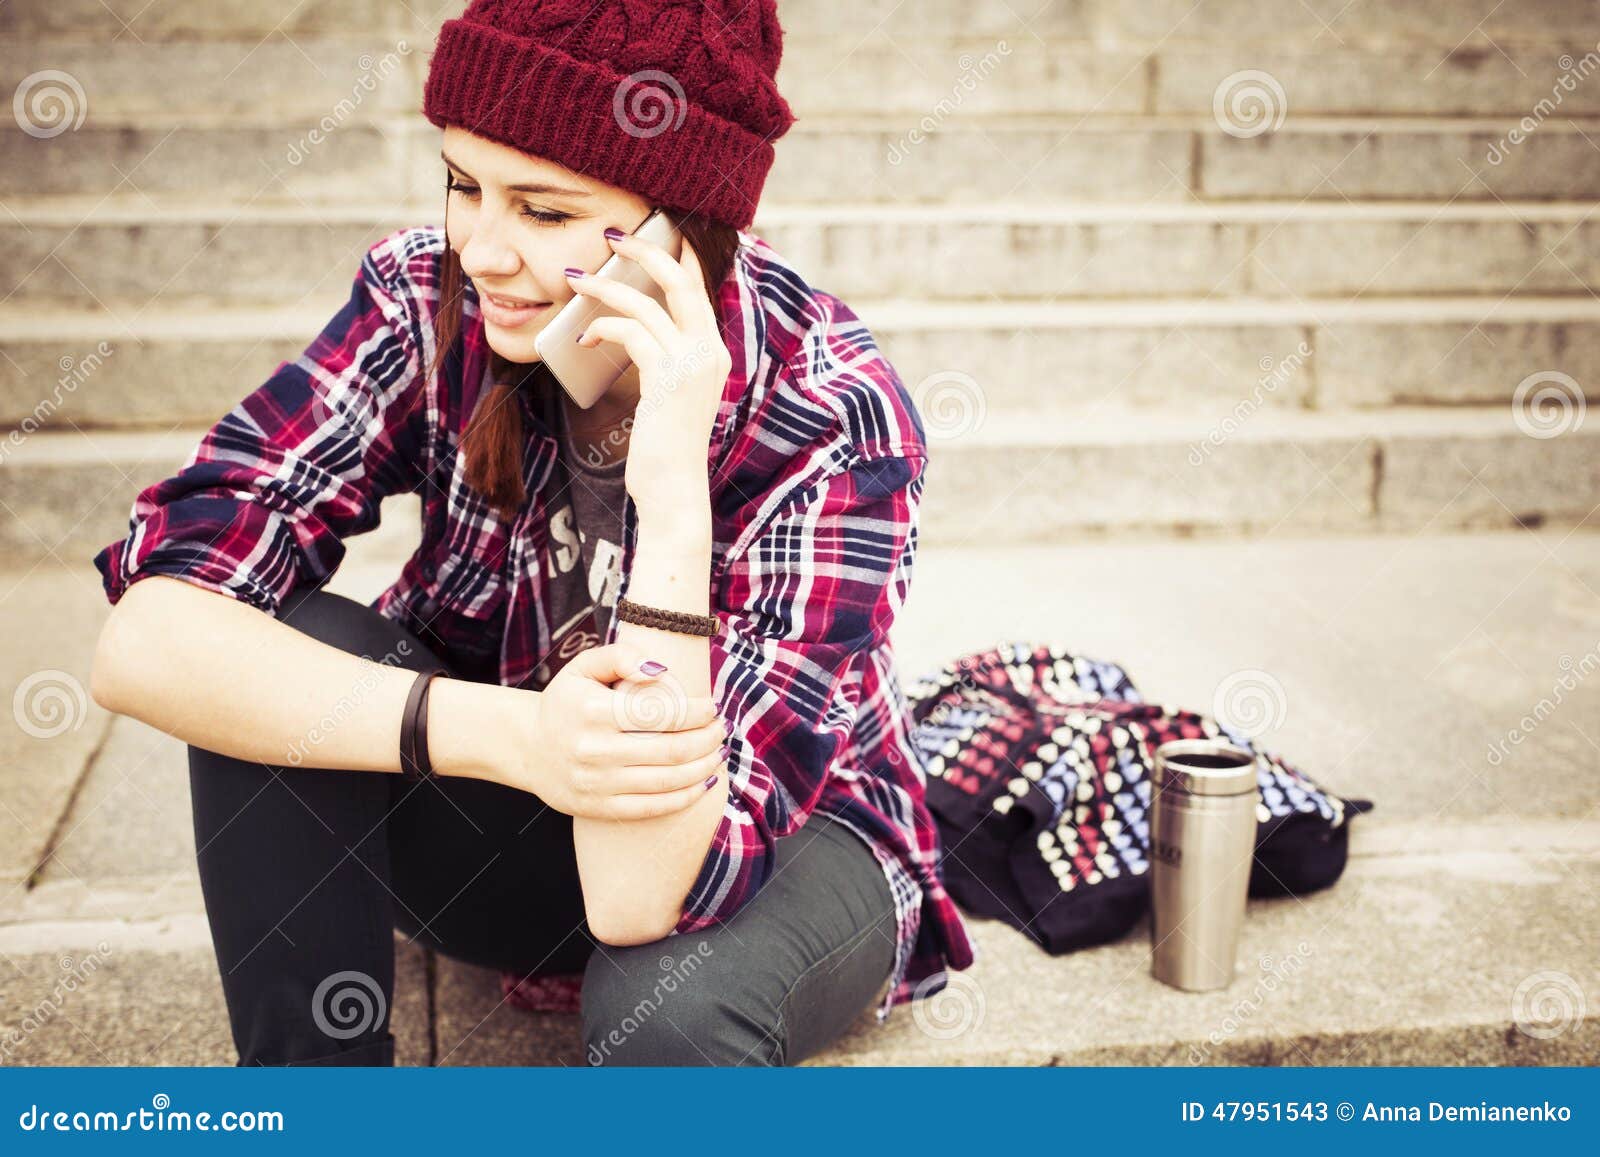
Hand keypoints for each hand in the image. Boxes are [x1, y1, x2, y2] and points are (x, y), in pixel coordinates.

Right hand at [510, 642, 727, 819]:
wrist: (526, 746)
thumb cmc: (566, 701)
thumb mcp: (584, 667)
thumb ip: (621, 657)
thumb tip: (660, 670)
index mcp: (594, 711)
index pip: (661, 713)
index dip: (697, 712)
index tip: (713, 707)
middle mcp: (595, 749)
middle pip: (671, 750)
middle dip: (708, 740)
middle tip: (722, 730)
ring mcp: (597, 783)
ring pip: (667, 781)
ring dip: (703, 768)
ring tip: (719, 754)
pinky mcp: (599, 809)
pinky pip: (652, 808)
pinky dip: (684, 798)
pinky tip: (703, 783)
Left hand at [565, 227, 732, 510]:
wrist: (675, 490)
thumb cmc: (665, 447)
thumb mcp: (671, 395)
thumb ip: (665, 361)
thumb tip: (633, 331)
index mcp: (714, 351)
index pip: (699, 287)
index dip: (676, 255)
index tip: (647, 233)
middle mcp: (710, 350)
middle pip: (681, 279)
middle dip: (645, 250)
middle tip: (613, 235)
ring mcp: (693, 362)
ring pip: (647, 302)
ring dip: (607, 287)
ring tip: (577, 280)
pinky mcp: (668, 377)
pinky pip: (631, 331)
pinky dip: (603, 326)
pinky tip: (584, 337)